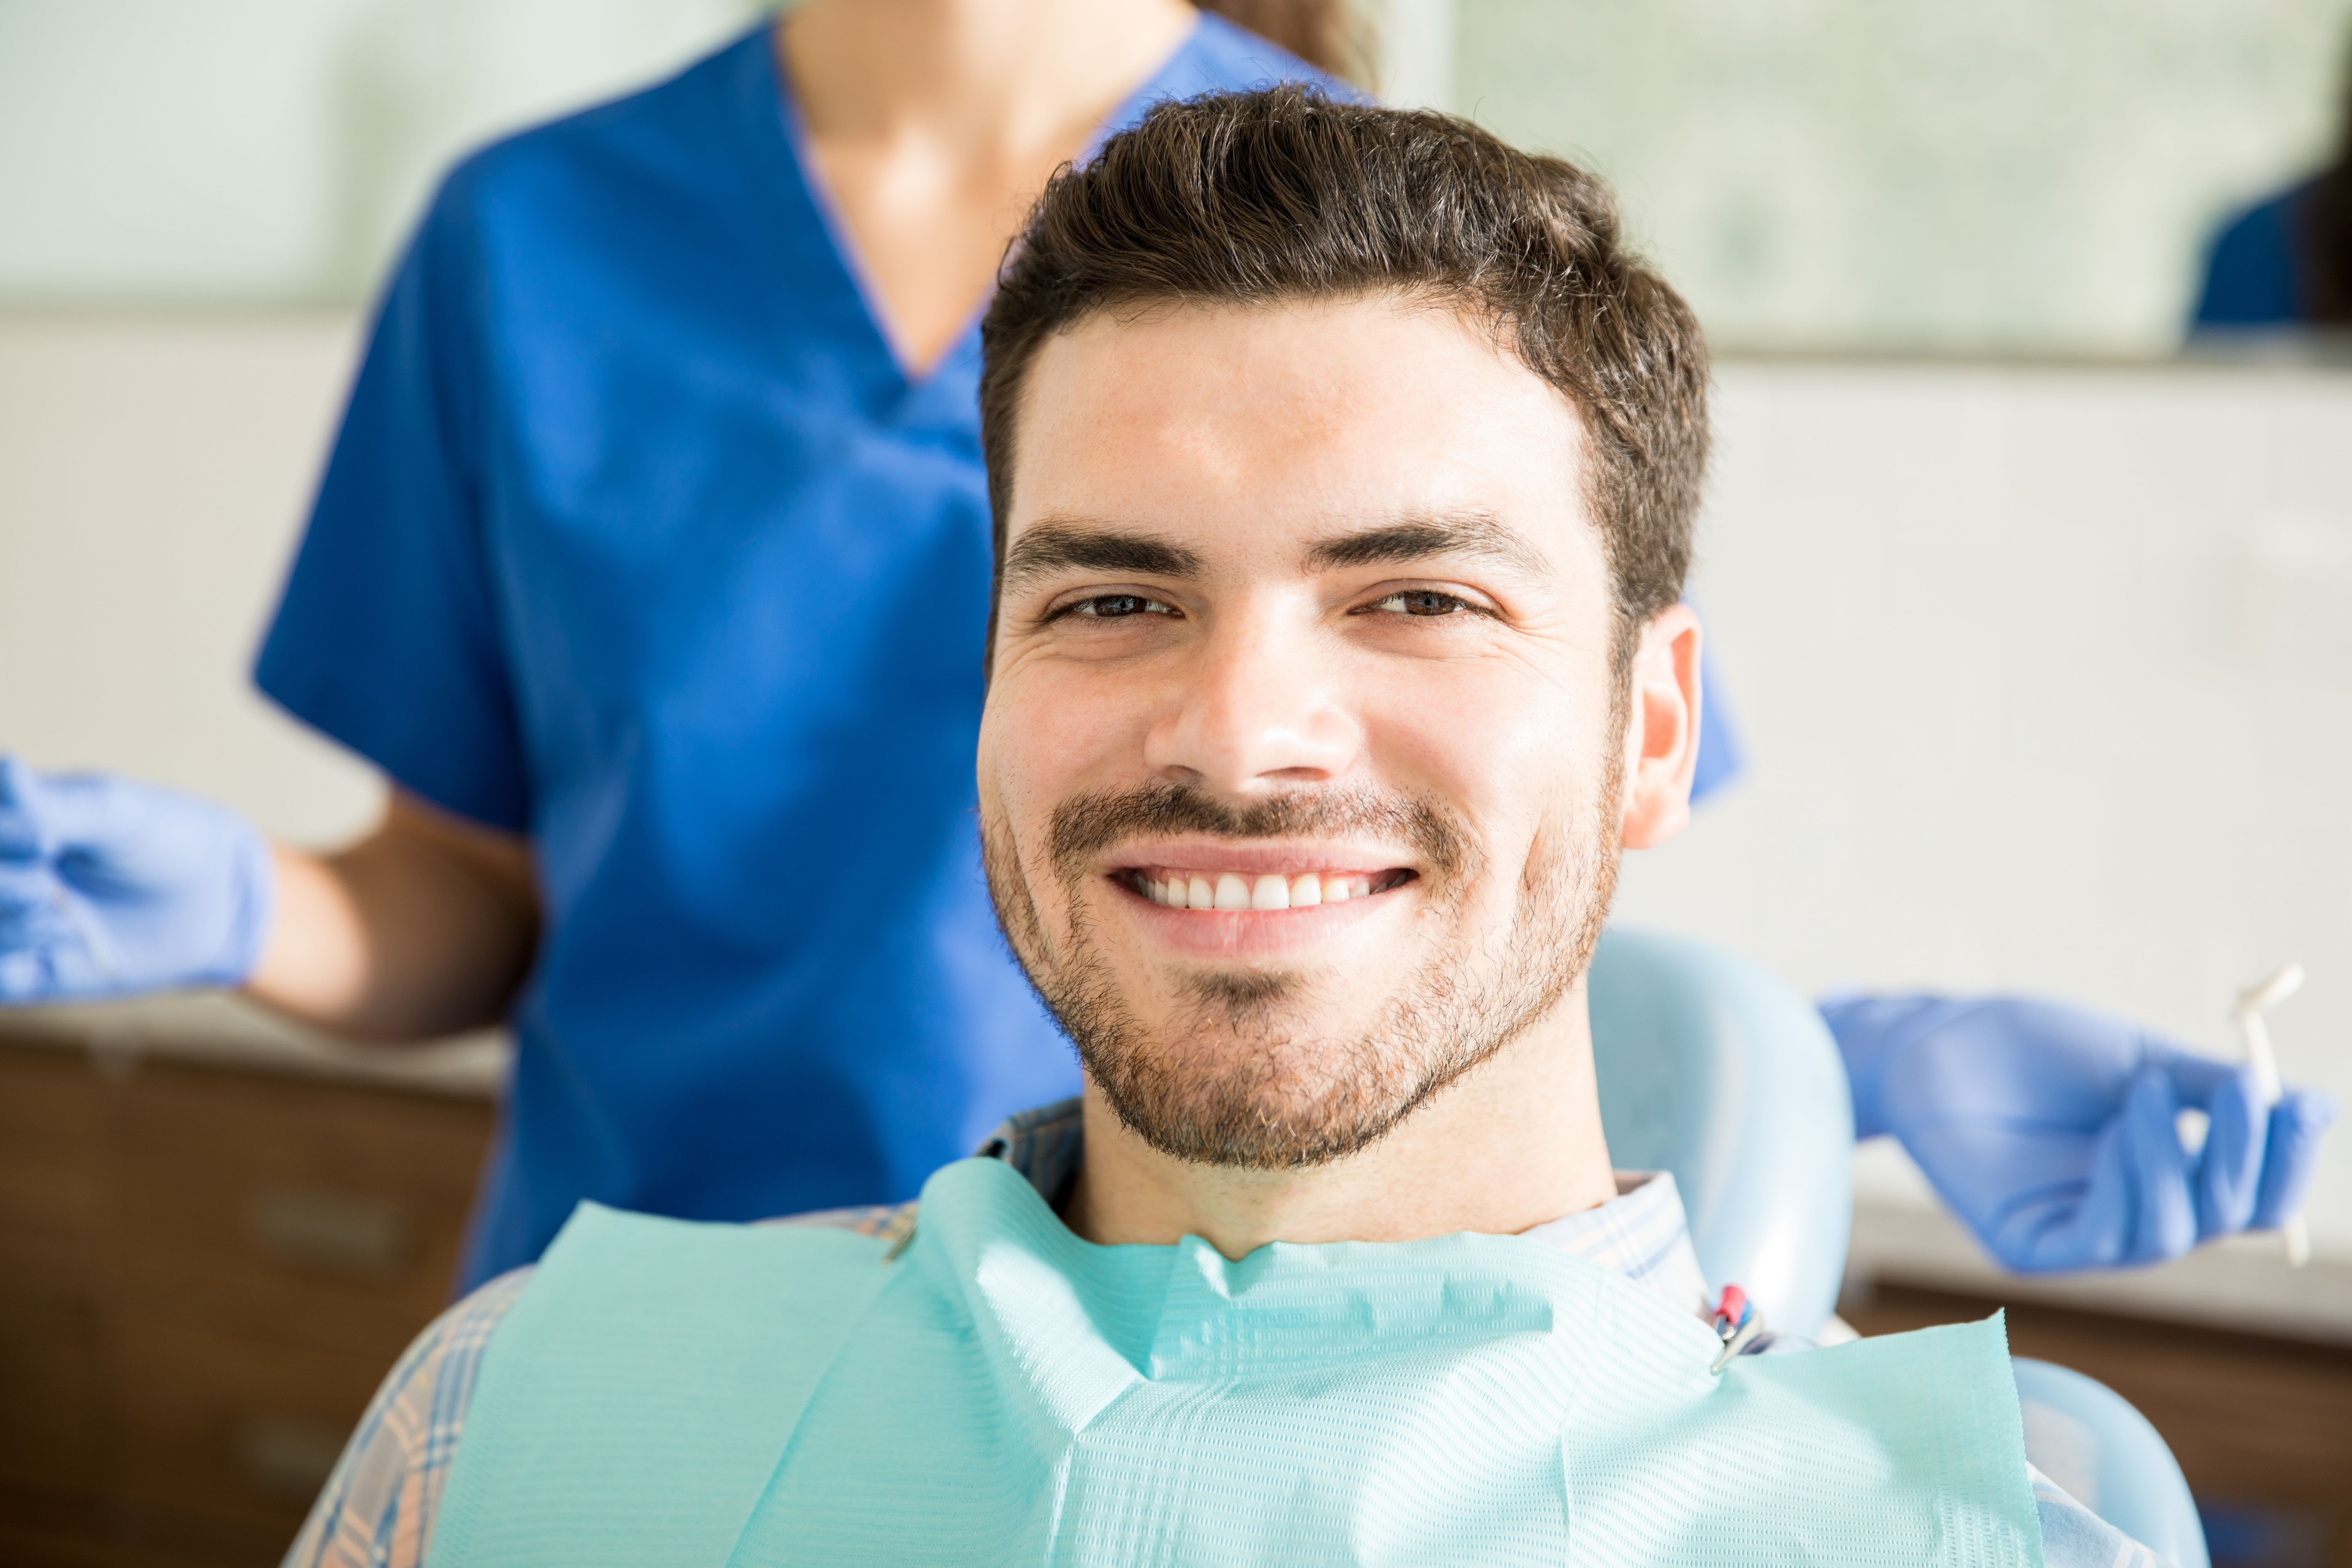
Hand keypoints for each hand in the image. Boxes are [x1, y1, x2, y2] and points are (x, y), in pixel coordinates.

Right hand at [0, 756, 275, 1001]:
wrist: (219, 902)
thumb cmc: (169, 840)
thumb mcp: (117, 814)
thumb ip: (53, 805)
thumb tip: (7, 767)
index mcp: (16, 826)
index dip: (6, 840)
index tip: (45, 842)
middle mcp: (8, 874)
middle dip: (1, 888)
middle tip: (45, 888)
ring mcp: (17, 924)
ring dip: (11, 926)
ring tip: (60, 920)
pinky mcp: (35, 973)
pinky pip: (0, 982)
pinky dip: (7, 973)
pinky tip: (38, 962)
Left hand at [1824, 993, 2337, 1272]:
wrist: (1939, 1039)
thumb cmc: (2030, 1048)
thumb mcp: (2139, 1061)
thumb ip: (2214, 1090)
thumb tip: (2311, 1106)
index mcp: (2167, 1176)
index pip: (2252, 1197)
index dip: (2286, 1161)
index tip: (2306, 1103)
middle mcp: (2131, 1214)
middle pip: (2223, 1219)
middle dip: (2244, 1157)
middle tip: (2241, 1088)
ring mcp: (2080, 1236)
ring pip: (2169, 1232)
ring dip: (2175, 1162)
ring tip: (2147, 1095)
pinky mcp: (2029, 1247)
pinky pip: (2102, 1239)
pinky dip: (2125, 1186)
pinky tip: (2116, 1132)